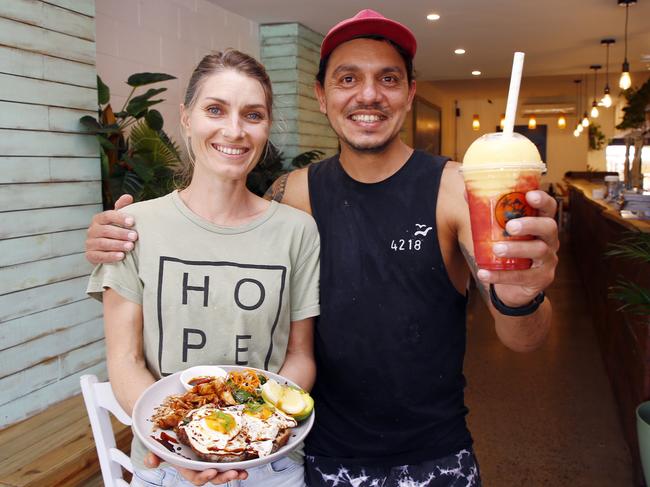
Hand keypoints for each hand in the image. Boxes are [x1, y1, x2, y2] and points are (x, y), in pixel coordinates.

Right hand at [85, 194, 137, 263]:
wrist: (106, 251)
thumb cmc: (115, 232)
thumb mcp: (118, 220)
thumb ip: (122, 208)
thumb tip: (128, 197)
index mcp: (99, 219)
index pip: (108, 216)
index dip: (120, 218)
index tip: (132, 222)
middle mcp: (92, 230)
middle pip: (106, 230)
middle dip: (121, 233)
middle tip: (134, 236)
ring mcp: (90, 243)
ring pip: (103, 243)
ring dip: (118, 245)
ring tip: (130, 247)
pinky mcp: (90, 255)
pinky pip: (99, 256)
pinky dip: (111, 256)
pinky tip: (121, 256)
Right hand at [143, 452, 247, 484]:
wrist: (173, 430)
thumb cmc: (166, 442)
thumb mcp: (157, 448)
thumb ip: (154, 455)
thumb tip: (151, 462)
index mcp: (187, 468)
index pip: (196, 478)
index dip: (203, 477)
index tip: (211, 471)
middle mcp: (200, 467)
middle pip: (213, 477)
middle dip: (223, 477)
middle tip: (234, 473)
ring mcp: (209, 460)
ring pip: (222, 471)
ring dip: (234, 473)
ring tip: (243, 472)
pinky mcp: (217, 453)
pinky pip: (227, 460)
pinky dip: (237, 462)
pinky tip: (246, 462)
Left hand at [476, 190, 558, 306]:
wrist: (514, 287)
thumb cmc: (509, 250)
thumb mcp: (499, 231)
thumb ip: (486, 213)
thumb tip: (467, 192)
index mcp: (540, 223)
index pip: (549, 208)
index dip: (542, 200)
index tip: (530, 195)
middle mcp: (549, 240)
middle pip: (549, 227)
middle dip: (530, 225)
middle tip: (510, 227)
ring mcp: (547, 260)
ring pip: (538, 251)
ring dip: (516, 249)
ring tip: (497, 249)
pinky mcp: (540, 279)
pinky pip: (522, 277)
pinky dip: (501, 275)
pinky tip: (484, 273)